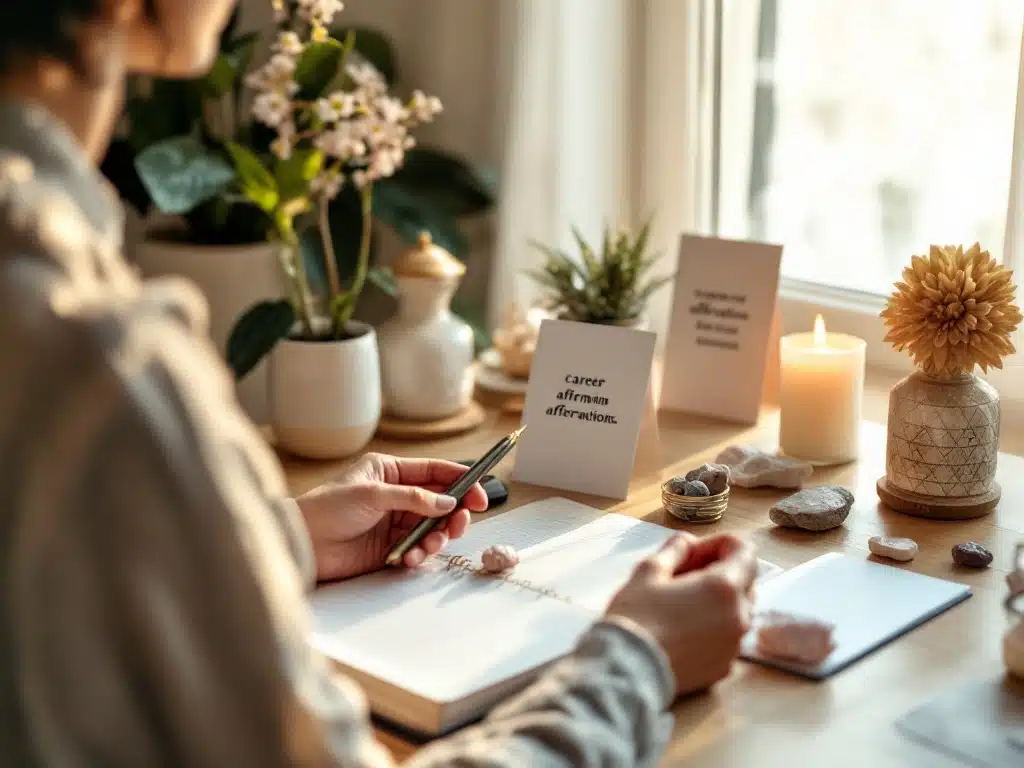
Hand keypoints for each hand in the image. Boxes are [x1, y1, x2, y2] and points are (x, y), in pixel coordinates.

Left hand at [295, 453, 488, 581]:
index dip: (461, 481)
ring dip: (436, 537)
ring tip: (427, 546)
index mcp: (390, 471)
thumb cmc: (326, 508)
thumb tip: (448, 503)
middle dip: (454, 514)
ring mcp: (393, 522)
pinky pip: (418, 549)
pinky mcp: (389, 547)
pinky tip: (409, 558)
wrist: (302, 542)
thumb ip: (413, 498)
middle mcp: (396, 495)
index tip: (480, 493)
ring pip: (432, 527)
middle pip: (440, 502)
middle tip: (459, 524)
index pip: (435, 472)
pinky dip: (420, 554)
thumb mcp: (372, 494)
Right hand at [606, 533, 756, 697]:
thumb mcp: (649, 570)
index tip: (694, 551)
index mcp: (724, 586)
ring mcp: (734, 645)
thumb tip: (687, 542)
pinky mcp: (724, 667)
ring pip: (737, 611)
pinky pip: (727, 638)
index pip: (745, 551)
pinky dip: (712, 627)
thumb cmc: (636, 617)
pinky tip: (683, 629)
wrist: (627, 670)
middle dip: (720, 571)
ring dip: (717, 600)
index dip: (720, 544)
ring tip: (682, 603)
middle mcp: (738, 615)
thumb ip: (675, 549)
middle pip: (745, 581)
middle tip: (684, 574)